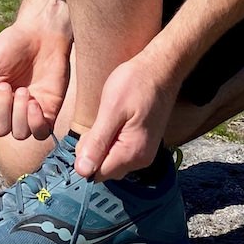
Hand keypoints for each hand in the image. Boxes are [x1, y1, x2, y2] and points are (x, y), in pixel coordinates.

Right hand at [0, 19, 71, 140]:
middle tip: (6, 85)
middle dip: (1, 108)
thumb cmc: (11, 45)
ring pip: (19, 134)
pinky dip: (35, 122)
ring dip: (18, 113)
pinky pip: (40, 133)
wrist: (42, 33)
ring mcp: (28, 114)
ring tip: (24, 90)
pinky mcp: (48, 112)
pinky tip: (34, 103)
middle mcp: (7, 111)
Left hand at [75, 51, 180, 179]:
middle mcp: (140, 159)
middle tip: (100, 122)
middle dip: (94, 151)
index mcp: (132, 154)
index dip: (85, 157)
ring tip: (109, 120)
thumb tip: (82, 171)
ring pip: (112, 160)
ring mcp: (144, 153)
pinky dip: (112, 140)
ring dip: (103, 145)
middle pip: (104, 169)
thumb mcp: (111, 110)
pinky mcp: (144, 144)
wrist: (161, 69)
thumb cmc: (136, 84)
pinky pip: (121, 152)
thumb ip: (97, 142)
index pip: (97, 174)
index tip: (89, 133)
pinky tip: (116, 122)